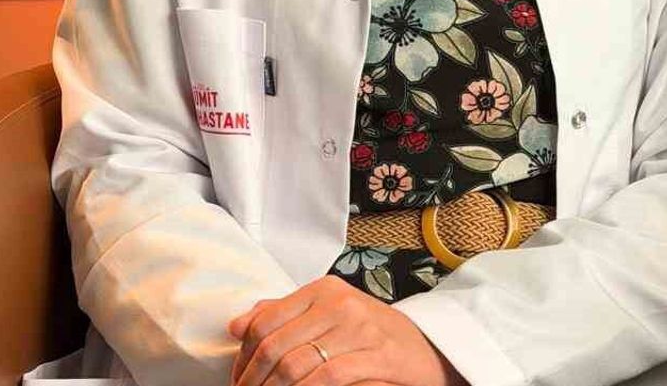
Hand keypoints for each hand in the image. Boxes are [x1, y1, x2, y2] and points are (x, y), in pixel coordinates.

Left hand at [226, 274, 466, 385]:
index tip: (238, 378)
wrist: (428, 350)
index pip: (265, 320)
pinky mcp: (377, 355)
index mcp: (323, 289)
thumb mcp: (331, 315)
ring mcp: (360, 328)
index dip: (244, 356)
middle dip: (253, 379)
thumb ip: (286, 314)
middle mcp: (339, 303)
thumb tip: (238, 324)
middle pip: (275, 345)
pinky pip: (326, 377)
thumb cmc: (374, 336)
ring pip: (295, 364)